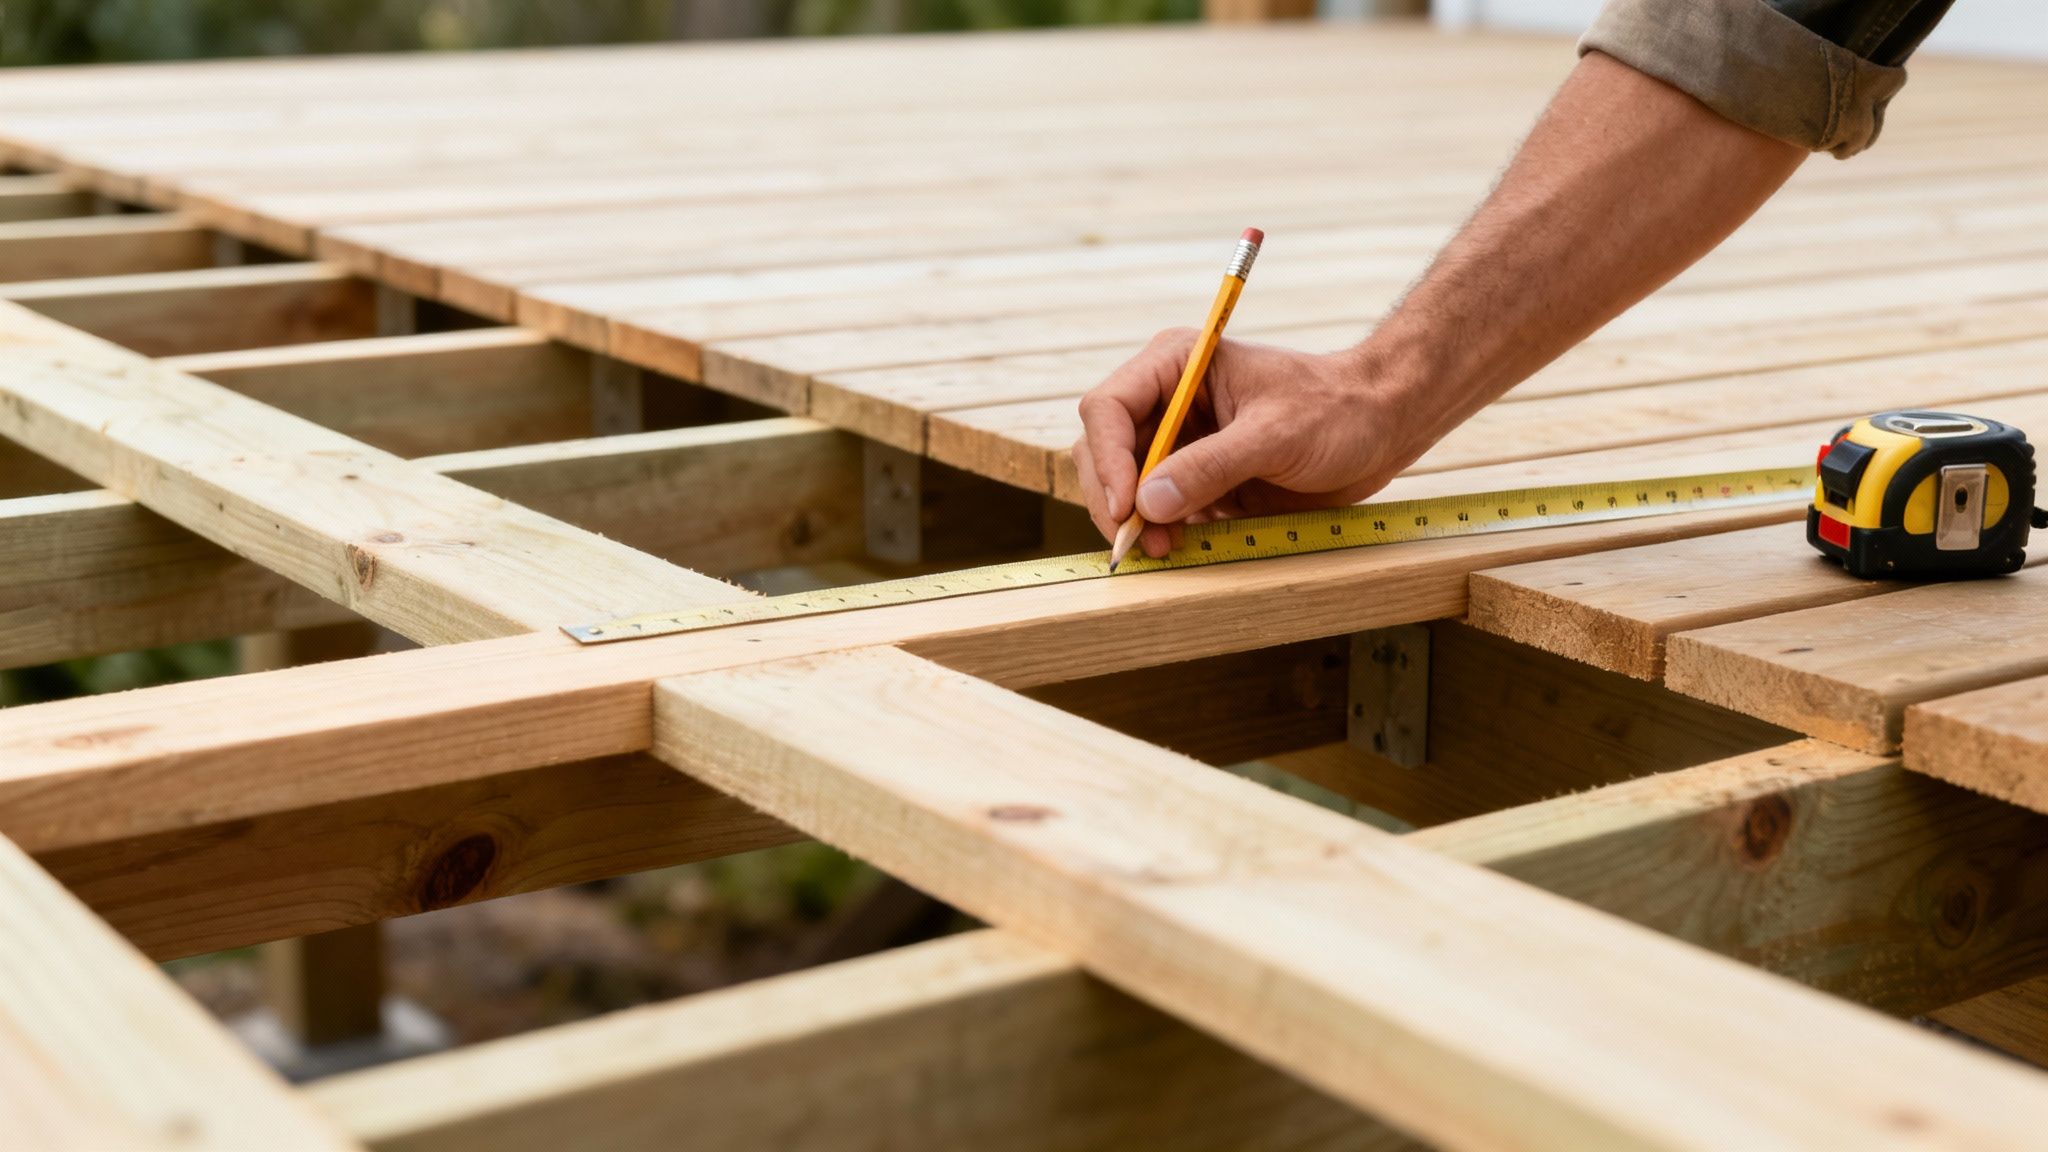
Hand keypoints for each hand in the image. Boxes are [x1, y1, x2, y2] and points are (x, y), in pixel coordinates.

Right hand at [1072, 329, 1421, 558]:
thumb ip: (1212, 466)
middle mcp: (1168, 401)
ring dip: (1136, 522)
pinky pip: (1160, 510)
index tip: (1128, 506)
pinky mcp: (1198, 479)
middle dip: (1115, 498)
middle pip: (1104, 451)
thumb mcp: (1275, 435)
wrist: (1381, 427)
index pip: (1108, 408)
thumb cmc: (1337, 410)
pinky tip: (1186, 547)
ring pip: (1125, 486)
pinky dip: (1163, 533)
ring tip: (1167, 549)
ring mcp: (1180, 442)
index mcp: (1177, 365)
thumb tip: (1149, 503)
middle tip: (1139, 543)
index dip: (1108, 459)